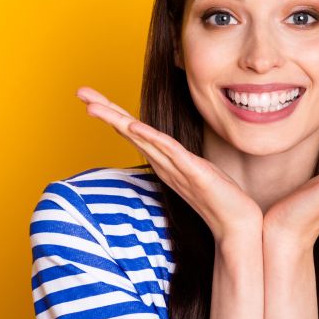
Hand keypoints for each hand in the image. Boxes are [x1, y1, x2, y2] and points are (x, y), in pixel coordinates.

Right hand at [75, 86, 262, 243]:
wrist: (238, 225)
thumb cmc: (221, 198)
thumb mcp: (199, 171)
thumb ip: (183, 160)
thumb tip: (174, 150)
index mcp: (165, 162)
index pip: (135, 132)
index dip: (114, 113)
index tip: (91, 97)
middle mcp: (166, 165)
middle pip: (130, 132)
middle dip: (106, 111)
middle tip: (80, 93)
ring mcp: (177, 170)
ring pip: (143, 139)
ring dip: (118, 121)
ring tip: (94, 107)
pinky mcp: (195, 174)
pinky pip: (170, 153)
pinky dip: (152, 139)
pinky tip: (135, 127)